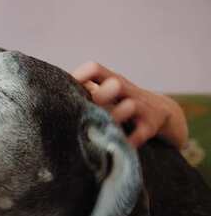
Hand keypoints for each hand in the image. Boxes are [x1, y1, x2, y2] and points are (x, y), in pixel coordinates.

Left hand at [71, 61, 187, 148]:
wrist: (164, 113)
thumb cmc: (122, 103)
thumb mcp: (106, 93)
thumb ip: (84, 92)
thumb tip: (50, 97)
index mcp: (111, 81)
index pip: (94, 68)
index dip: (79, 76)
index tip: (66, 92)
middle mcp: (126, 90)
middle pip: (115, 83)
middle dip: (100, 95)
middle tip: (87, 109)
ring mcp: (141, 107)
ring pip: (130, 105)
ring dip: (114, 118)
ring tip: (100, 130)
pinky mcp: (151, 125)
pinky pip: (141, 132)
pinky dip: (129, 140)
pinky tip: (117, 147)